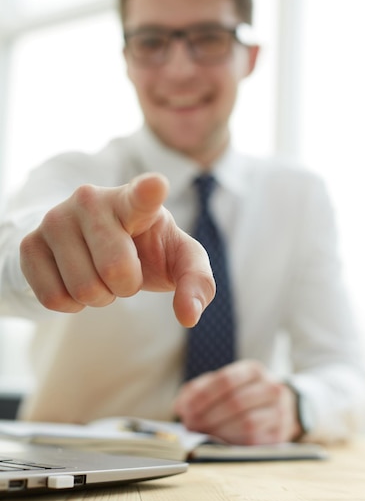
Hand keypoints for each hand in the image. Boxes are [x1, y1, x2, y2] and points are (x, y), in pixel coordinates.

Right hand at [20, 172, 214, 325]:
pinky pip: (54, 298)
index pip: (142, 195)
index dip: (149, 192)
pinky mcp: (30, 242)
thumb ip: (197, 282)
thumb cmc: (148, 248)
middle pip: (116, 271)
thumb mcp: (179, 259)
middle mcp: (92, 199)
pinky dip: (71, 304)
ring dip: (98, 296)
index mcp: (136, 200)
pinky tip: (75, 279)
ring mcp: (56, 218)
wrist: (99, 245)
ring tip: (99, 272)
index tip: (156, 186)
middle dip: (126, 286)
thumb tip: (189, 315)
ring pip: (83, 289)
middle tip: (124, 270)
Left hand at [174, 360, 301, 443]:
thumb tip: (179, 406)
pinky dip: (231, 442)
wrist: (280, 407)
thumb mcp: (225, 384)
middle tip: (189, 425)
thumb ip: (200, 390)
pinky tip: (217, 441)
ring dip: (218, 431)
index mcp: (254, 370)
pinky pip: (253, 441)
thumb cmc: (243, 394)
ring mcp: (279, 412)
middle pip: (235, 402)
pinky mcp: (280, 435)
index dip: (202, 396)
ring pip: (246, 423)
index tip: (184, 409)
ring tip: (201, 434)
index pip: (226, 380)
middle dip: (207, 416)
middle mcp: (271, 388)